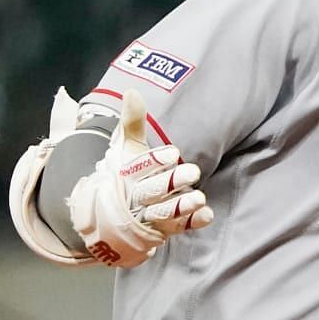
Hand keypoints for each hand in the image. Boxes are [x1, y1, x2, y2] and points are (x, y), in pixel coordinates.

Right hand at [68, 89, 212, 267]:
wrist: (111, 213)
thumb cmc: (124, 174)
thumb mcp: (126, 148)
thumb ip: (131, 122)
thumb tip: (131, 91)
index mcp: (127, 174)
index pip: (140, 167)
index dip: (155, 161)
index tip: (172, 153)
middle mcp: (137, 196)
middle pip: (153, 190)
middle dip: (172, 182)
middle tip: (193, 172)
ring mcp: (149, 214)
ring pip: (165, 211)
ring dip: (182, 206)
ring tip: (200, 198)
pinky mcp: (163, 228)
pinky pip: (178, 227)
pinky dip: (191, 222)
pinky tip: (207, 215)